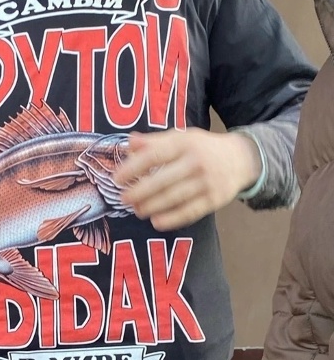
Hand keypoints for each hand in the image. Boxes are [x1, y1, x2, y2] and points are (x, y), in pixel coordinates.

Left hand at [114, 127, 261, 230]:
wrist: (241, 159)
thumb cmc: (202, 148)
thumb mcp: (182, 137)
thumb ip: (155, 141)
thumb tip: (129, 143)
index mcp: (185, 143)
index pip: (155, 155)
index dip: (134, 167)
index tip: (117, 178)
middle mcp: (196, 161)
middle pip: (164, 179)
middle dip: (140, 191)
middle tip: (123, 198)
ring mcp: (207, 182)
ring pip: (175, 197)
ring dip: (153, 206)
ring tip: (137, 210)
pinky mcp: (215, 200)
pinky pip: (190, 211)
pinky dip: (173, 218)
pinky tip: (156, 222)